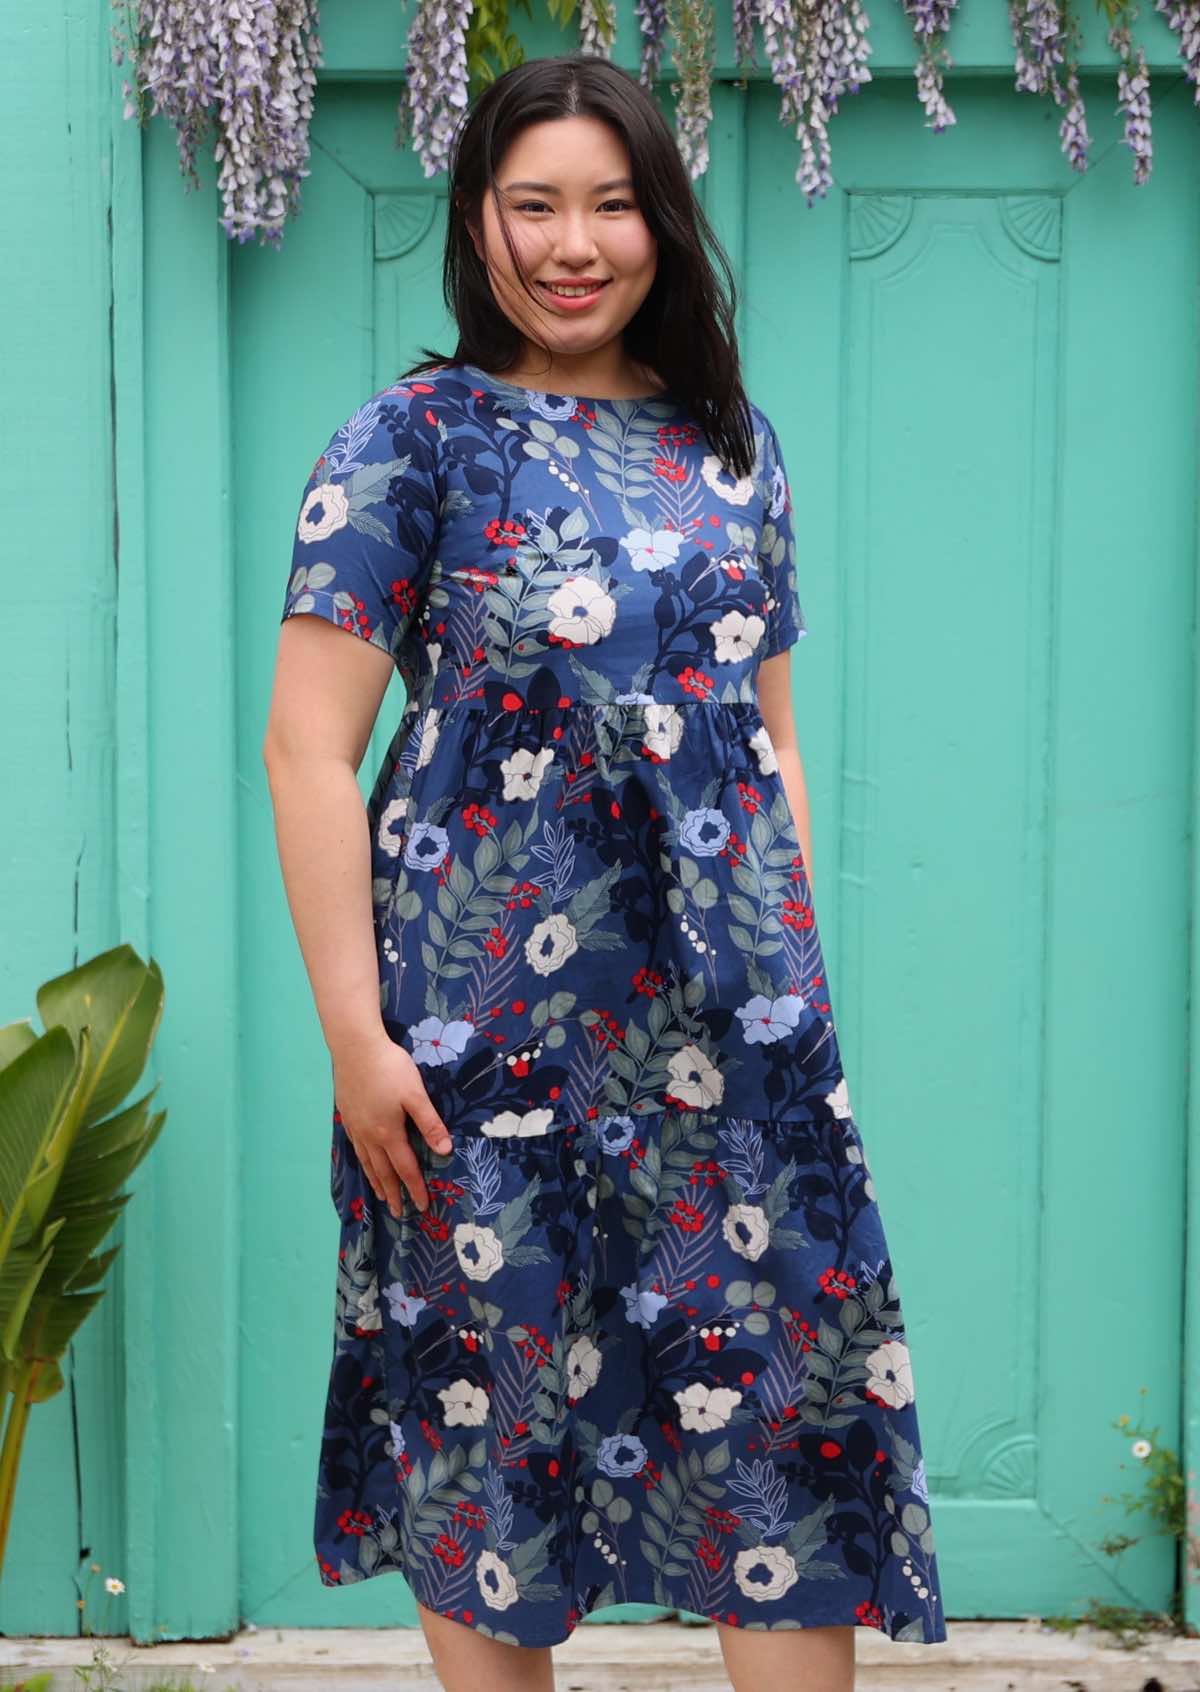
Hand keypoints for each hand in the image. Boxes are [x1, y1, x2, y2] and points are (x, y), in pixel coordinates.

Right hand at [331, 1031, 452, 1216]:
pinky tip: (364, 1162)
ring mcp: (356, 1127)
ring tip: (382, 1196)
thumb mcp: (415, 1094)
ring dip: (376, 1182)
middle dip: (393, 1193)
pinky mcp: (347, 1116)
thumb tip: (445, 1150)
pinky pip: (356, 1149)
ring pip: (367, 1163)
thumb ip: (430, 1123)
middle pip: (383, 1172)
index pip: (405, 1169)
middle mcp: (370, 1136)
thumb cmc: (390, 1068)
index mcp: (389, 1133)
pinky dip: (363, 1163)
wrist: (354, 1048)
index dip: (415, 1189)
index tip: (422, 1206)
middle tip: (399, 1213)